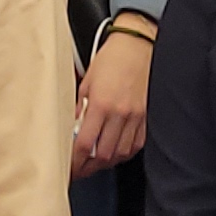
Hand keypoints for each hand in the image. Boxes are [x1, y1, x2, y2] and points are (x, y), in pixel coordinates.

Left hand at [71, 29, 153, 177]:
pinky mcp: (146, 116)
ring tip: (95, 162)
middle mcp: (120, 114)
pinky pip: (136, 144)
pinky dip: (124, 152)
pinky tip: (115, 151)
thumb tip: (71, 128)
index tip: (69, 168)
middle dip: (89, 167)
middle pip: (104, 155)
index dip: (76, 161)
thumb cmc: (111, 58)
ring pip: (121, 153)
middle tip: (79, 169)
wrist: (137, 45)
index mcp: (101, 104)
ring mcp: (136, 116)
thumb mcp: (86, 80)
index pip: (86, 144)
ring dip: (107, 162)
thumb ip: (78, 107)